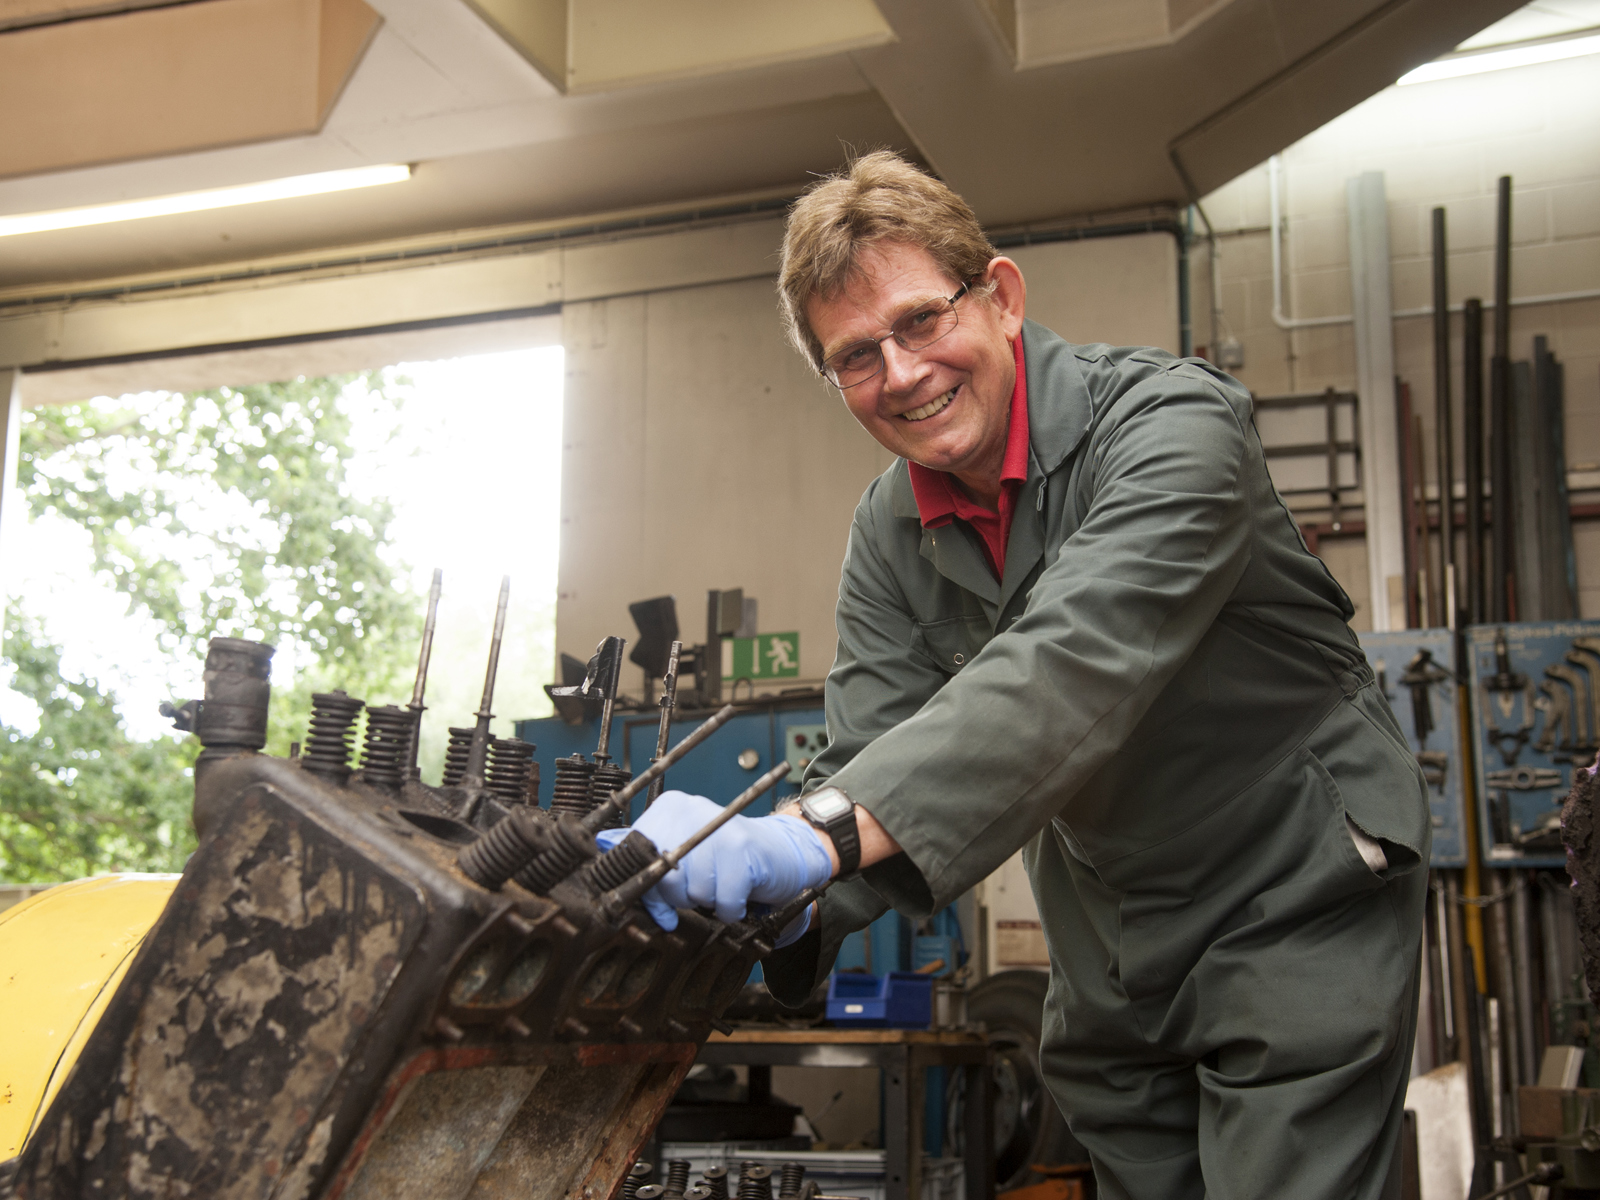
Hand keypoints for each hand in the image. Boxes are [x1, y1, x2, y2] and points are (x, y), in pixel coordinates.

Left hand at [620, 790, 833, 929]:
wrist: (780, 852)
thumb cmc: (723, 861)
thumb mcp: (684, 858)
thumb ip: (649, 870)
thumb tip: (613, 886)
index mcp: (668, 808)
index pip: (637, 858)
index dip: (648, 889)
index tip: (661, 903)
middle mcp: (690, 809)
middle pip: (663, 878)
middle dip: (682, 897)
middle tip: (701, 889)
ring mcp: (717, 826)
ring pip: (693, 892)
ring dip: (710, 902)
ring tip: (722, 886)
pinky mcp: (742, 848)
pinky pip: (723, 901)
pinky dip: (731, 909)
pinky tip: (739, 895)